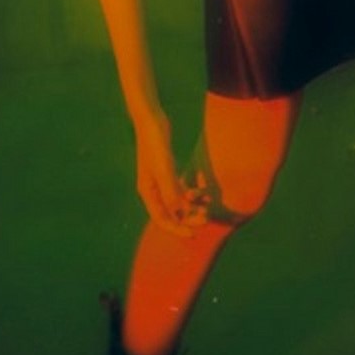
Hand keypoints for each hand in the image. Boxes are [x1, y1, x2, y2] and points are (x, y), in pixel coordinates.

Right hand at [134, 112, 208, 236]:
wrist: (151, 120)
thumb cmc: (155, 143)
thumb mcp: (164, 168)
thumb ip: (170, 191)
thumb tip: (178, 213)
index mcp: (148, 192)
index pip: (161, 219)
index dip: (177, 229)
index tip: (194, 234)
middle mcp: (152, 189)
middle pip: (170, 213)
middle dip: (187, 218)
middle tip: (205, 219)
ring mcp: (159, 180)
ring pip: (176, 201)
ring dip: (190, 206)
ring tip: (206, 207)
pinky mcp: (167, 170)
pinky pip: (179, 188)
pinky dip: (189, 192)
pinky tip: (201, 191)